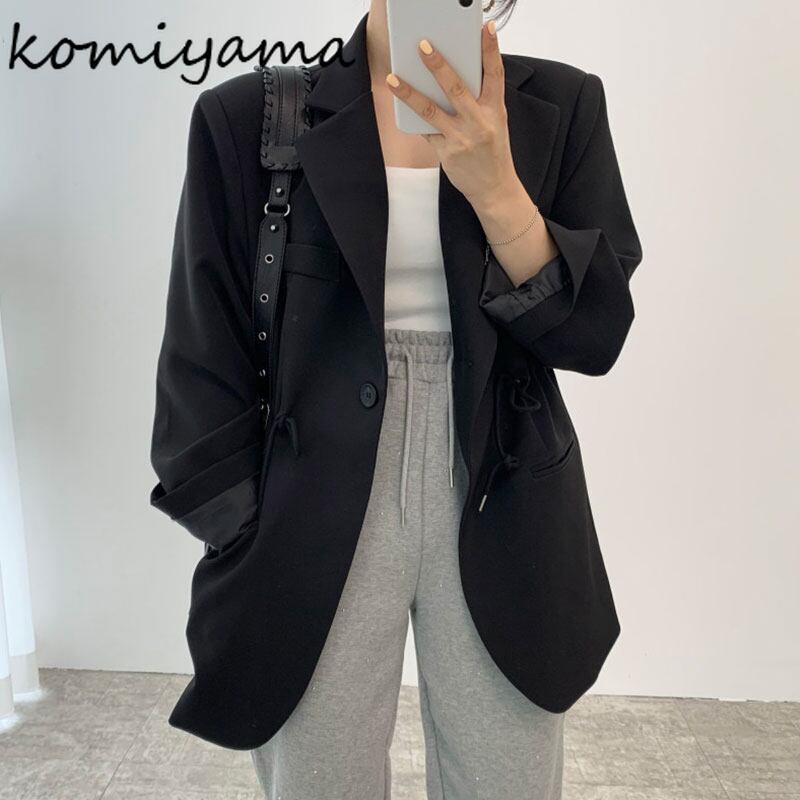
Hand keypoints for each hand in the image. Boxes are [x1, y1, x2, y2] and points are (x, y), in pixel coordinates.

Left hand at [386, 21, 559, 287]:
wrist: (495, 188)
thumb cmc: (493, 151)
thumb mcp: (495, 122)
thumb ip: (479, 101)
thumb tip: (452, 77)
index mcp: (495, 110)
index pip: (495, 74)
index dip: (490, 50)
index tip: (484, 28)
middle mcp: (479, 122)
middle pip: (456, 88)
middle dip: (438, 65)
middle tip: (422, 45)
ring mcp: (461, 138)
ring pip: (431, 110)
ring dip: (409, 93)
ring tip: (392, 78)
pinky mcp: (447, 153)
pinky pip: (425, 130)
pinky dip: (412, 117)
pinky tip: (399, 103)